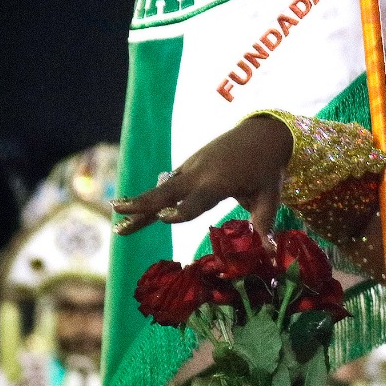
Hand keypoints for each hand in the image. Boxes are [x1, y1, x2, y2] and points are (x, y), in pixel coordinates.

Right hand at [113, 115, 293, 239]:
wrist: (263, 132)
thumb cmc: (269, 168)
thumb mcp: (270, 196)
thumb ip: (264, 223)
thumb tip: (271, 253)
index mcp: (219, 182)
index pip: (197, 200)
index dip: (181, 211)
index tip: (162, 218)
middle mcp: (200, 173)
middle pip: (167, 191)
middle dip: (142, 205)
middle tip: (117, 216)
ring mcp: (191, 167)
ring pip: (162, 188)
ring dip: (138, 202)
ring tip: (115, 215)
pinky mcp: (189, 166)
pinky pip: (168, 182)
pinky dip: (151, 195)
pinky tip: (133, 207)